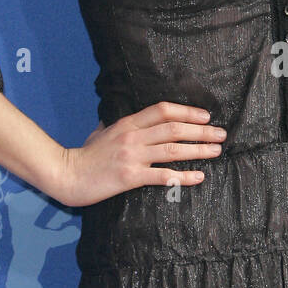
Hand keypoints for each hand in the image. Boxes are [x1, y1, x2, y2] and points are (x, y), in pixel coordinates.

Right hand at [56, 101, 225, 206]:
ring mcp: (132, 156)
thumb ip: (118, 124)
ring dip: (198, 150)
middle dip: (201, 131)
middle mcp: (133, 136)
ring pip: (173, 150)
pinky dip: (184, 176)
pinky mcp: (130, 177)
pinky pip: (163, 176)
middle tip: (221, 134)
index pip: (163, 110)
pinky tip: (199, 176)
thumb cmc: (85, 154)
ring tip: (216, 151)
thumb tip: (130, 119)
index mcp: (128, 123)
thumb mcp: (101, 131)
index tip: (206, 116)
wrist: (66, 174)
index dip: (187, 112)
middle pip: (174, 129)